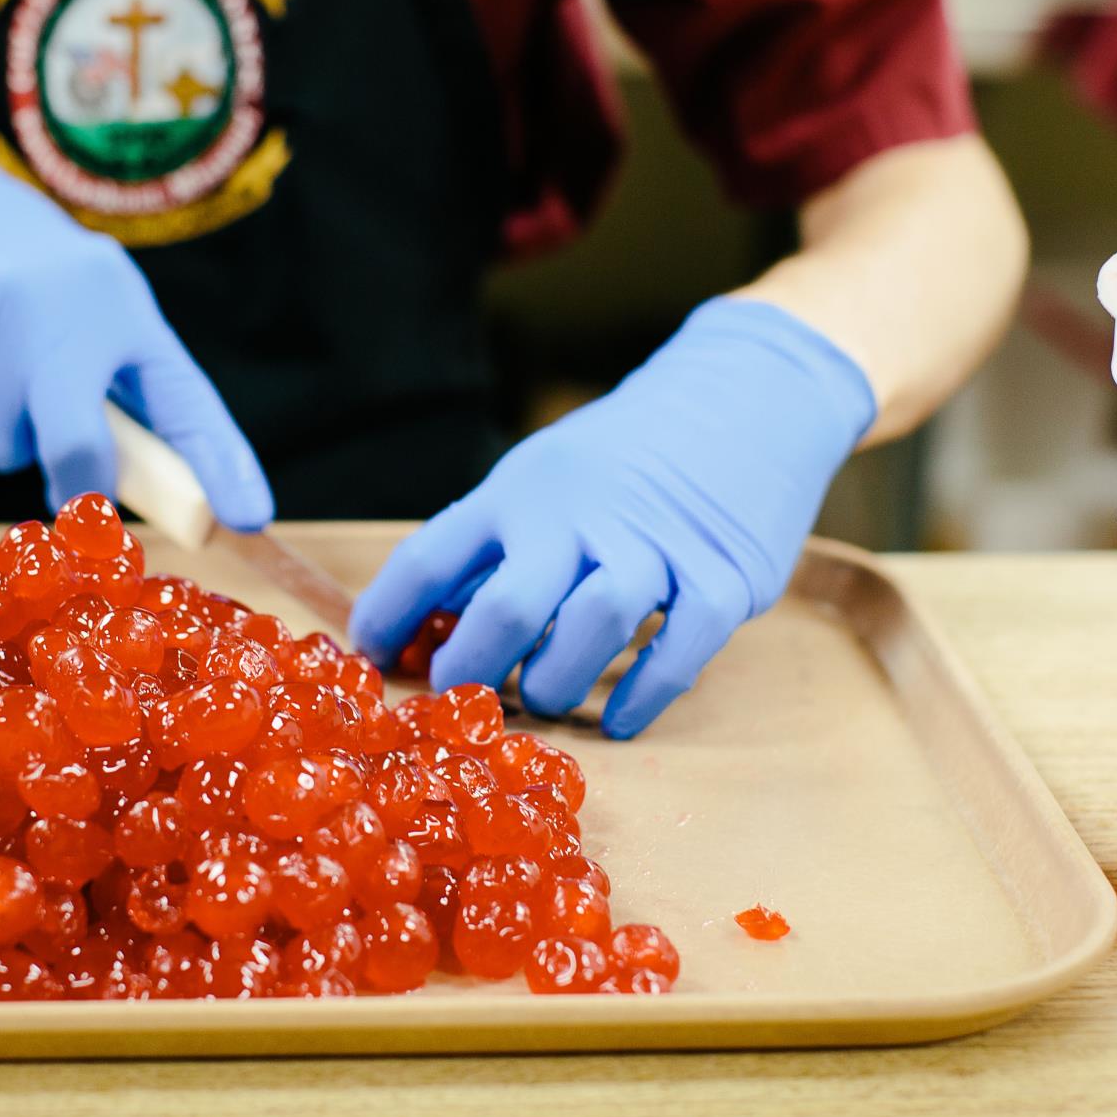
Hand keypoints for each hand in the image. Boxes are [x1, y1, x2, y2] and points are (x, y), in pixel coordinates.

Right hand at [0, 133, 272, 528]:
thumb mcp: (90, 305)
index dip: (220, 461)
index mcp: (120, 304)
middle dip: (74, 484)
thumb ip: (121, 387)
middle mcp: (62, 302)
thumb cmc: (23, 274)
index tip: (248, 518)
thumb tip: (151, 489)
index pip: (183, 396)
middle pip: (77, 441)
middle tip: (65, 492)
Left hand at [350, 299, 874, 736]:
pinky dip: (642, 698)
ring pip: (591, 627)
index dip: (387, 618)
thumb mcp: (546, 476)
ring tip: (545, 697)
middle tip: (462, 704)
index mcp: (521, 489)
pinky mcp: (724, 577)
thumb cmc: (627, 457)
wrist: (747, 395)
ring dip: (556, 683)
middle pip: (508, 606)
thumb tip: (426, 626)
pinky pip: (678, 654)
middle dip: (472, 671)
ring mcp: (656, 544)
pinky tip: (619, 721)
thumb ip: (496, 548)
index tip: (369, 662)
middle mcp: (580, 512)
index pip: (430, 557)